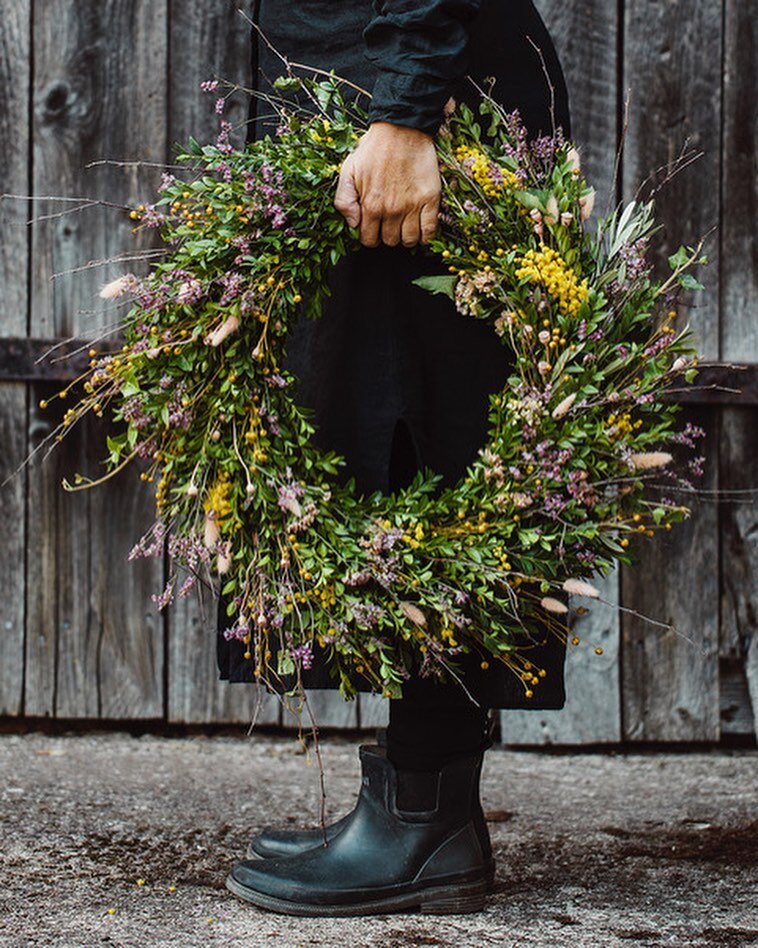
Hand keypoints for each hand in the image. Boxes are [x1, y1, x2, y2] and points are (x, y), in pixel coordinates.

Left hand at [334, 121, 440, 247]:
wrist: (402, 129)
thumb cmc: (374, 149)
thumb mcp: (348, 170)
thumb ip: (344, 200)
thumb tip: (353, 224)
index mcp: (371, 205)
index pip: (369, 240)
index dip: (370, 236)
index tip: (374, 227)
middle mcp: (391, 210)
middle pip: (390, 241)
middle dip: (387, 235)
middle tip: (389, 222)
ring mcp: (412, 206)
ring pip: (409, 240)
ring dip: (405, 237)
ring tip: (404, 224)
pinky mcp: (430, 200)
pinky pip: (429, 232)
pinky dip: (425, 236)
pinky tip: (420, 228)